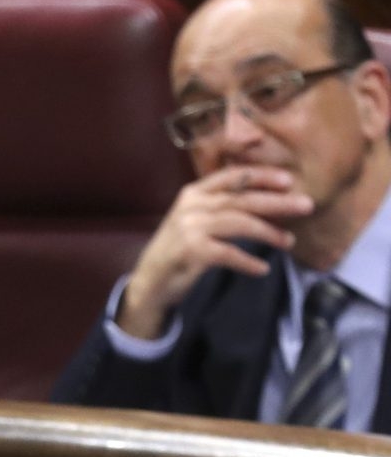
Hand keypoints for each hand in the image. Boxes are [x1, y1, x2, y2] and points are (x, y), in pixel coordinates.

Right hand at [117, 166, 312, 338]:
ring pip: (239, 223)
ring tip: (288, 242)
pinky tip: (262, 268)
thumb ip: (220, 206)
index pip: (232, 177)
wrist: (151, 280)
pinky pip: (229, 254)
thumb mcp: (195, 219)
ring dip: (268, 232)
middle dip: (277, 202)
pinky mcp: (192, 252)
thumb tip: (267, 201)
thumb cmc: (178, 249)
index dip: (262, 176)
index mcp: (194, 193)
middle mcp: (192, 206)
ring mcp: (190, 228)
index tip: (289, 180)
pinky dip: (248, 262)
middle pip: (242, 199)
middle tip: (306, 205)